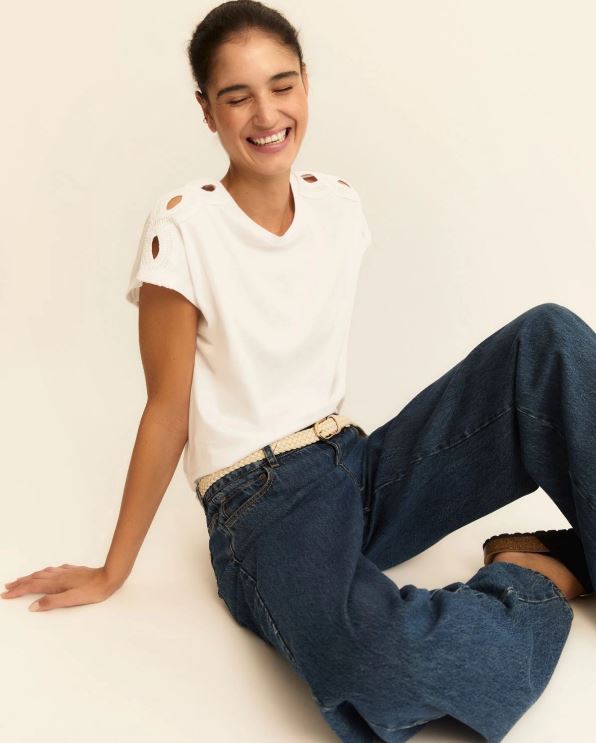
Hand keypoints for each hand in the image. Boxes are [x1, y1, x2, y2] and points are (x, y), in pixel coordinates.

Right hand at [2, 564, 120, 610]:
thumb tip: (33, 606)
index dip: (18, 591)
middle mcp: (59, 575)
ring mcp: (67, 572)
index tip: (5, 594)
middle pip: (35, 578)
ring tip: (23, 579)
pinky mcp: (74, 571)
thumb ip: (52, 602)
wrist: (110, 576)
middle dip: (20, 583)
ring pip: (44, 573)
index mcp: (56, 583)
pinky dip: (46, 572)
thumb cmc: (94, 590)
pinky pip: (55, 570)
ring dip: (31, 576)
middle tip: (8, 586)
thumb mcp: (72, 599)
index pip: (32, 586)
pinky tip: (49, 571)